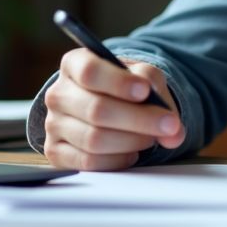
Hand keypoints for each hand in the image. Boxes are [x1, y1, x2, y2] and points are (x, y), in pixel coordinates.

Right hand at [42, 47, 184, 170]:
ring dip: (132, 141)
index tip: (144, 91)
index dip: (118, 83)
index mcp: (74, 64)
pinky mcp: (56, 153)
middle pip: (96, 110)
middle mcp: (58, 94)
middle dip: (139, 119)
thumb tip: (173, 130)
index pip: (90, 72)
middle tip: (169, 124)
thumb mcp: (142, 77)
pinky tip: (132, 152)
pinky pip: (89, 162)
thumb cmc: (124, 88)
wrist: (107, 105)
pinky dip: (117, 159)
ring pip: (94, 139)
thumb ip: (159, 94)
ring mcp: (53, 125)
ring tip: (151, 137)